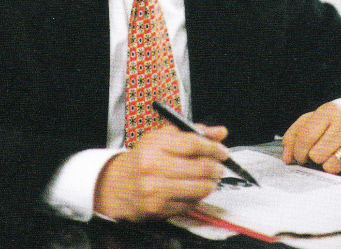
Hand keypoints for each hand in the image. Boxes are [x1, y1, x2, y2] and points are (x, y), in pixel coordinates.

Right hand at [93, 123, 228, 220]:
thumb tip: (220, 132)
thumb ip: (193, 133)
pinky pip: (190, 203)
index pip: (193, 144)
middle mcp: (154, 167)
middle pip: (199, 167)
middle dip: (217, 167)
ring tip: (210, 179)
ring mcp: (156, 190)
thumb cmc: (143, 158)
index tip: (223, 151)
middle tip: (220, 166)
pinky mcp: (158, 208)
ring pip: (199, 188)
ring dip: (211, 183)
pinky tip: (194, 190)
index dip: (213, 147)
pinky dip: (197, 197)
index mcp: (155, 145)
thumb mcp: (162, 137)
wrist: (117, 184)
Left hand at [281, 102, 340, 176]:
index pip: (305, 137)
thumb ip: (294, 136)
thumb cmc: (335, 125)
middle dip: (315, 158)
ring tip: (336, 156)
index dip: (298, 152)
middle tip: (321, 153)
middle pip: (316, 155)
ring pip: (331, 167)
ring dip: (330, 166)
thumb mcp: (314, 122)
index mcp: (329, 110)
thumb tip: (287, 158)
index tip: (299, 157)